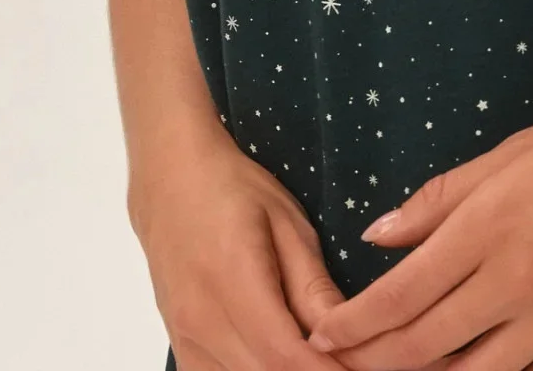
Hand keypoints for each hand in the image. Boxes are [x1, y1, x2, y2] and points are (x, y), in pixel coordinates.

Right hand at [130, 127, 424, 370]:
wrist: (170, 181)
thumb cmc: (234, 190)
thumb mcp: (288, 224)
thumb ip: (314, 287)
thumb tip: (348, 334)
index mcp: (232, 277)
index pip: (284, 353)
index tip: (362, 370)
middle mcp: (201, 319)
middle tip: (353, 364)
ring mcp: (184, 339)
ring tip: (320, 360)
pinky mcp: (179, 349)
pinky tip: (280, 364)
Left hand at [302, 68, 532, 370]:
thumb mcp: (517, 147)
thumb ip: (443, 196)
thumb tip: (379, 233)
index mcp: (490, 223)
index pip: (401, 292)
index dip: (352, 323)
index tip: (318, 335)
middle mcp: (517, 279)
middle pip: (425, 344)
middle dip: (372, 364)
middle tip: (337, 369)